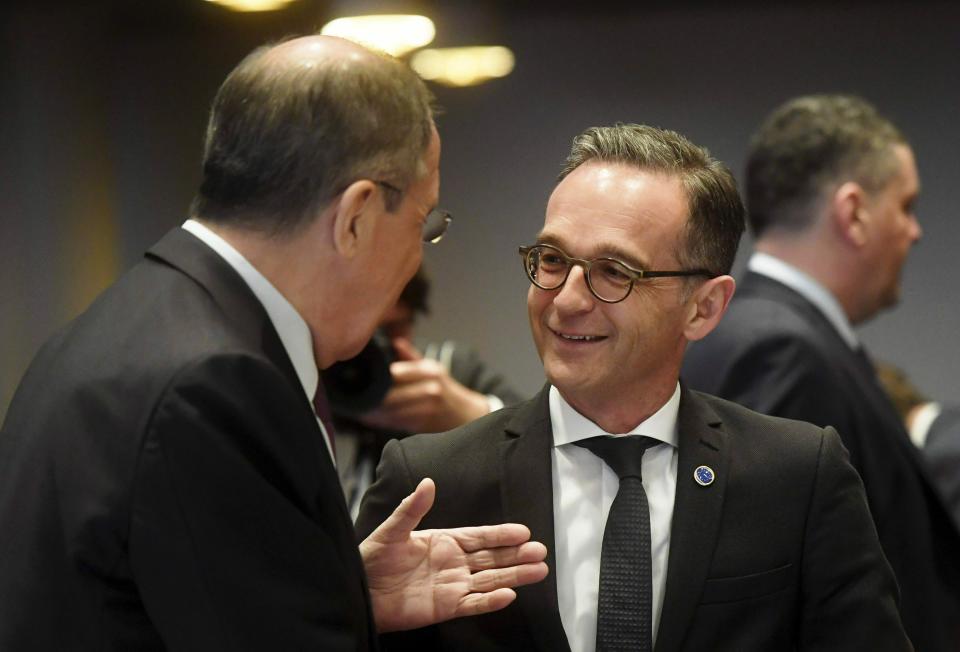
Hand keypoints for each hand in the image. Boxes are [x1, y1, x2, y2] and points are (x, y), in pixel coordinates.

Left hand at [359, 338, 490, 432]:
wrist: (467, 414)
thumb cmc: (446, 389)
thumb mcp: (433, 368)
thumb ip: (411, 357)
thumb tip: (395, 341)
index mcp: (429, 371)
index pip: (394, 373)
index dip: (374, 379)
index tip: (358, 379)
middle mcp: (430, 388)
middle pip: (390, 394)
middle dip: (370, 398)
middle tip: (353, 397)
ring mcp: (427, 408)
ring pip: (390, 411)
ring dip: (371, 411)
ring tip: (358, 408)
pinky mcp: (423, 425)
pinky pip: (395, 423)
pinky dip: (380, 421)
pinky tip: (369, 418)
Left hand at [360, 478, 548, 632]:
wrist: (359, 592)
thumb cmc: (372, 559)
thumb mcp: (392, 531)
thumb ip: (412, 509)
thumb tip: (428, 483)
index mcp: (443, 541)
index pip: (480, 537)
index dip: (501, 535)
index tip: (524, 531)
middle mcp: (453, 563)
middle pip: (492, 558)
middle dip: (516, 555)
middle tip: (540, 552)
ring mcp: (452, 586)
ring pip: (490, 580)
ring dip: (514, 576)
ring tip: (538, 570)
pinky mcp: (446, 608)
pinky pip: (473, 605)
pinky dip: (491, 602)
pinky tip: (510, 595)